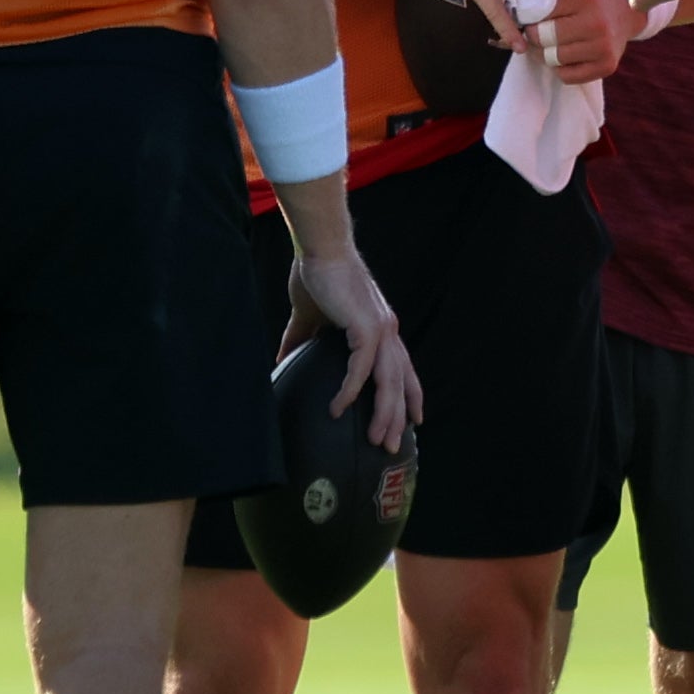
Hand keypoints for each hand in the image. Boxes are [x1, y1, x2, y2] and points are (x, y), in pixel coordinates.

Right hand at [287, 245, 421, 453]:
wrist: (320, 248)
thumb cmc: (318, 275)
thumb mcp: (309, 317)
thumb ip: (301, 341)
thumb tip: (282, 361)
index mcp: (380, 329)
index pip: (402, 369)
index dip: (409, 395)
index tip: (412, 420)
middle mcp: (388, 331)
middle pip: (400, 383)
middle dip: (399, 416)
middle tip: (392, 446)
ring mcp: (380, 330)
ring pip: (388, 382)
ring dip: (384, 414)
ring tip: (377, 439)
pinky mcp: (366, 328)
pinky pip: (361, 370)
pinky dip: (350, 392)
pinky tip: (338, 409)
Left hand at [535, 0, 634, 83]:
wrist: (627, 9)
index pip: (542, 11)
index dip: (528, 14)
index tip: (526, 15)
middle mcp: (596, 22)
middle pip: (545, 37)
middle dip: (533, 35)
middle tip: (532, 32)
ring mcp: (603, 46)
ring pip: (554, 59)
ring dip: (543, 54)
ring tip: (544, 44)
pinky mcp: (607, 65)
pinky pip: (568, 76)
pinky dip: (559, 68)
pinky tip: (561, 55)